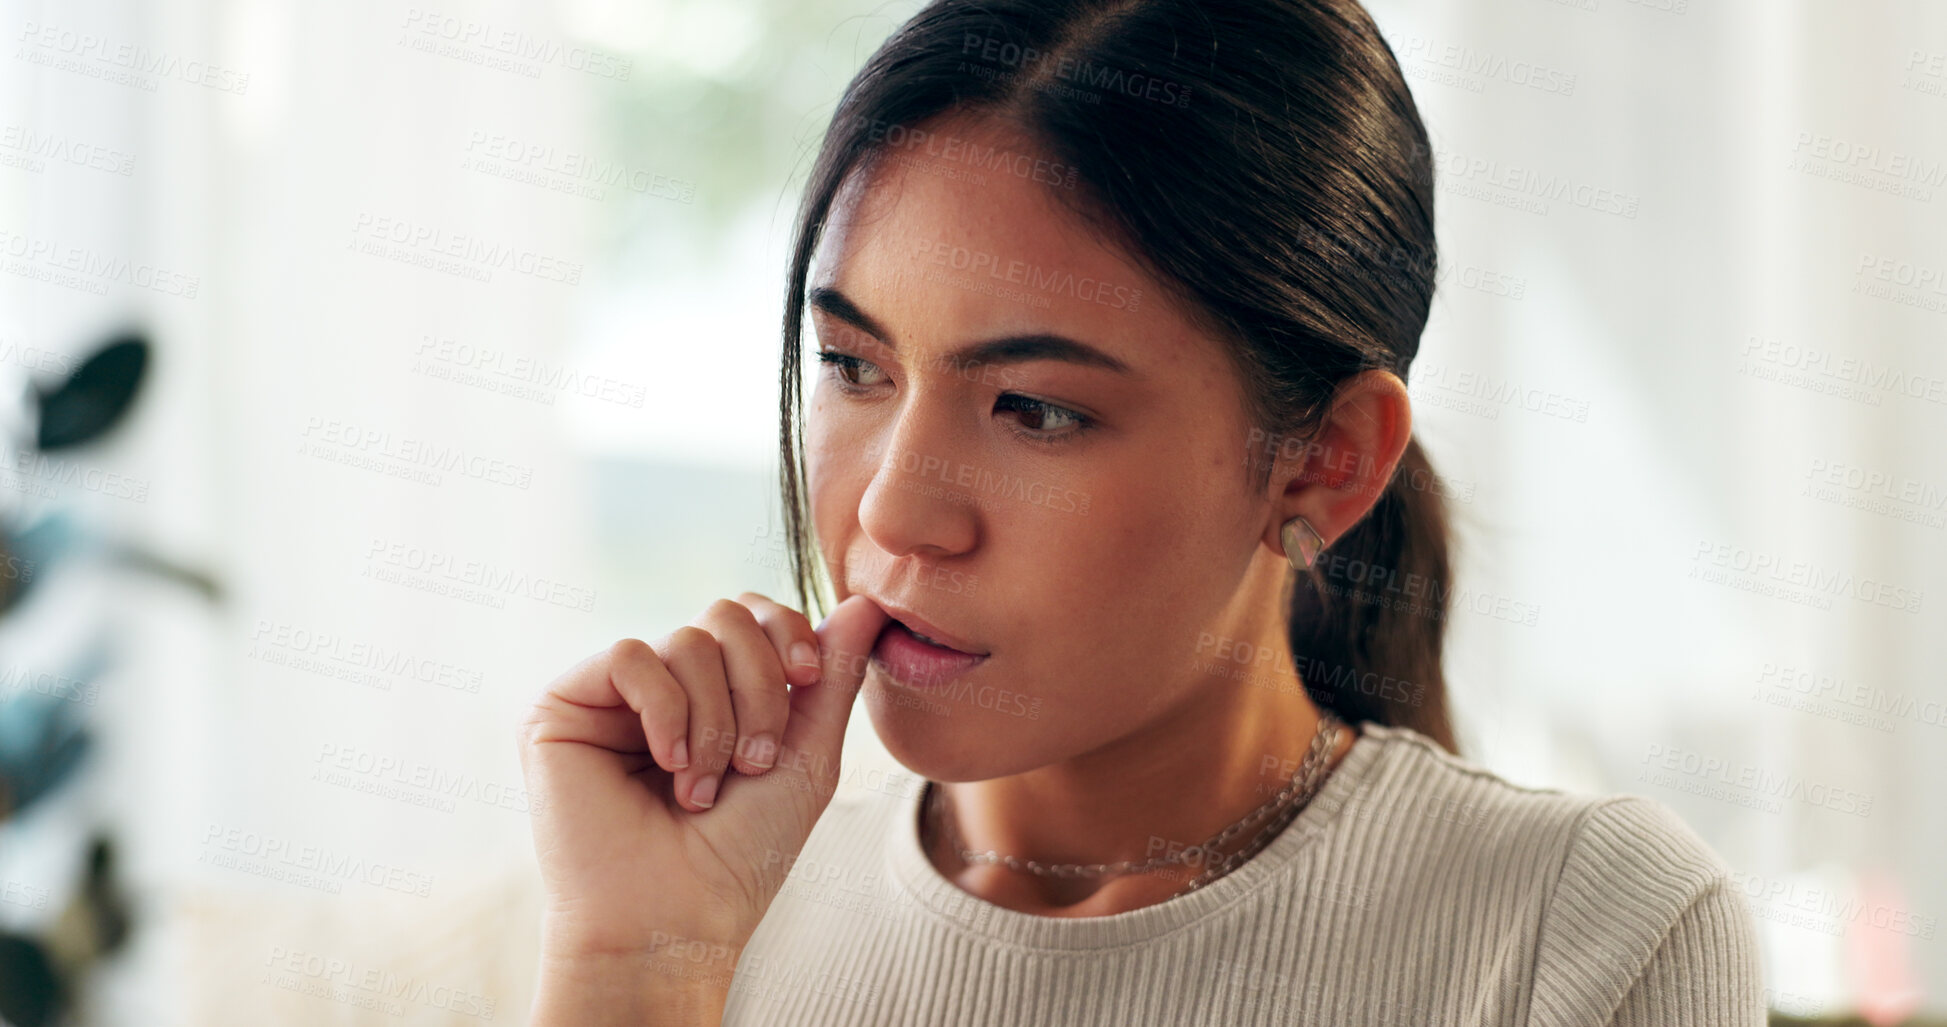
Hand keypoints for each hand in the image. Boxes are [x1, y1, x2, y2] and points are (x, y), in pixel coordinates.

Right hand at [516, 592, 888, 1021]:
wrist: (676, 920)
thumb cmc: (740, 854)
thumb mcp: (806, 756)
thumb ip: (834, 676)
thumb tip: (866, 604)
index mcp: (715, 691)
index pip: (754, 613)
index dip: (787, 631)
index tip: (808, 679)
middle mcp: (663, 684)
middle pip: (725, 615)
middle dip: (758, 685)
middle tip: (753, 761)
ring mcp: (611, 694)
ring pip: (686, 638)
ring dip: (715, 720)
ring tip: (704, 788)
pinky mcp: (563, 704)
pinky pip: (632, 655)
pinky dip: (666, 711)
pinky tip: (668, 766)